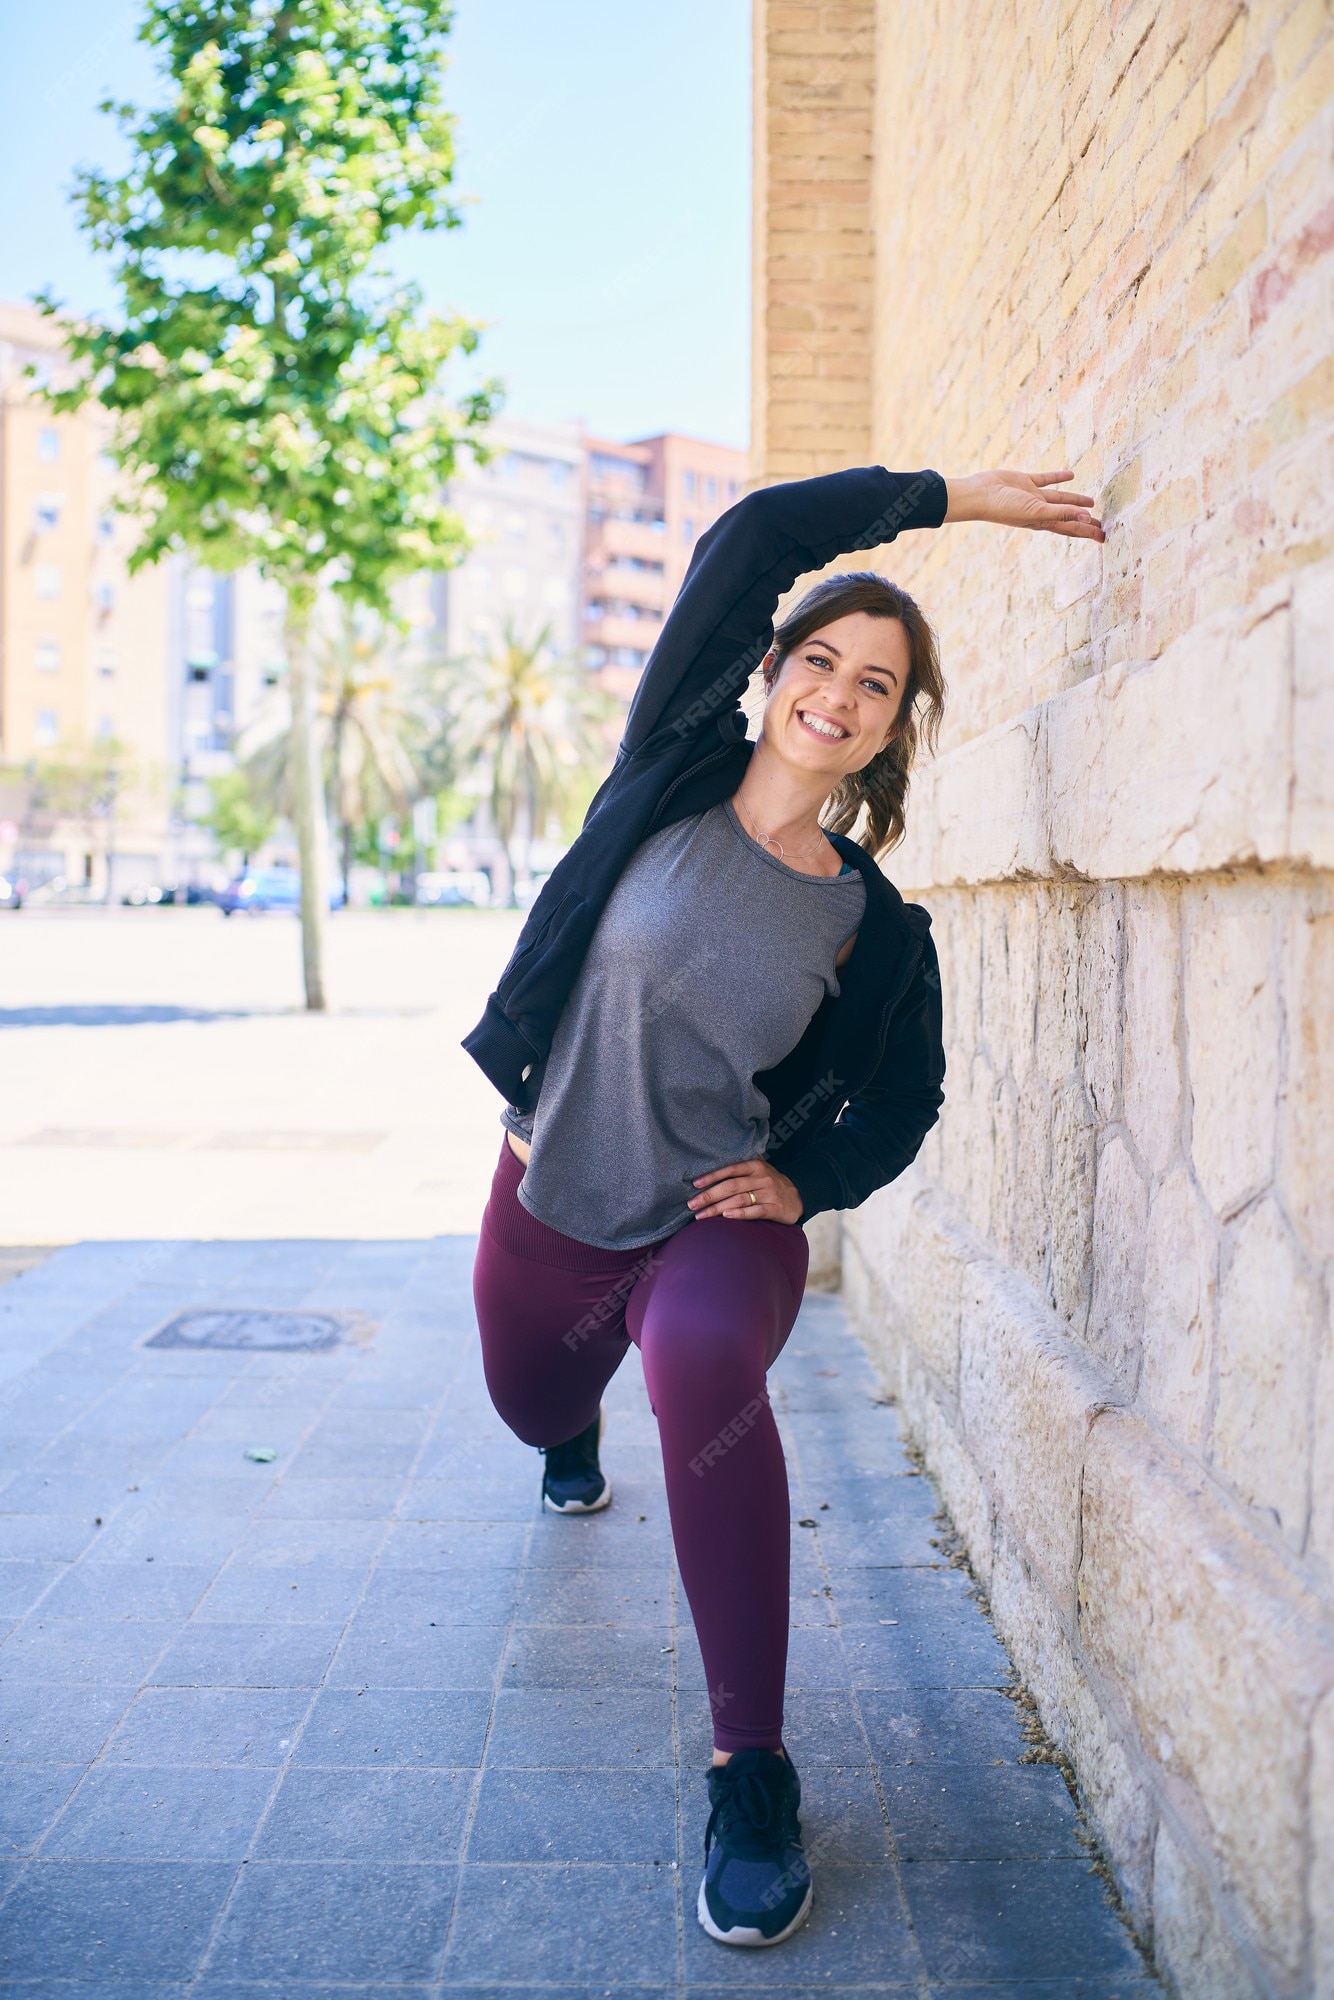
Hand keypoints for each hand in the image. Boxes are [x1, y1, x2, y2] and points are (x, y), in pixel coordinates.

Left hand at [687, 1157, 803, 1224]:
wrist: (799, 1196)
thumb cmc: (770, 1183)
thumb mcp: (758, 1170)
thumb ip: (739, 1169)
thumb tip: (709, 1171)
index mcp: (755, 1166)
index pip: (730, 1169)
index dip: (711, 1176)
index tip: (694, 1184)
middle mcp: (761, 1178)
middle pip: (731, 1186)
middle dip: (709, 1196)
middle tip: (692, 1204)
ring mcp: (769, 1193)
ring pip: (739, 1200)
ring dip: (717, 1208)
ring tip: (701, 1216)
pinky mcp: (775, 1209)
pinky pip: (755, 1211)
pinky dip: (739, 1214)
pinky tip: (725, 1217)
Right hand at [943, 468, 1105, 540]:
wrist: (981, 495)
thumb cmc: (1005, 508)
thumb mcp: (1036, 511)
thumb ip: (1061, 513)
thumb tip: (1087, 517)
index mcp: (1043, 522)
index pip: (1071, 528)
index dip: (1088, 532)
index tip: (1103, 537)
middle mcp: (1040, 512)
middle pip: (1069, 517)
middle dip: (1085, 522)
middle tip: (1101, 526)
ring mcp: (1033, 497)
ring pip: (1061, 500)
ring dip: (1076, 501)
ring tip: (1092, 502)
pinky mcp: (1026, 482)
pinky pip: (1047, 480)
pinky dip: (1059, 477)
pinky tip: (1071, 474)